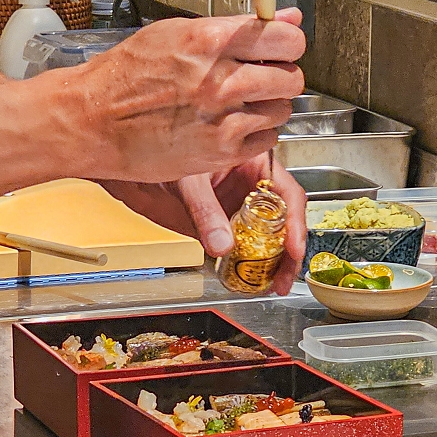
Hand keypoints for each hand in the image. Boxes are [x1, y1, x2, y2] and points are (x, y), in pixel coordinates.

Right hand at [73, 8, 305, 183]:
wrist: (92, 121)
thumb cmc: (125, 76)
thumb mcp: (176, 33)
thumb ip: (236, 28)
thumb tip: (286, 18)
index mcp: (209, 42)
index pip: (285, 38)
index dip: (289, 43)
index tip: (284, 47)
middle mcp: (220, 81)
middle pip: (291, 77)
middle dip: (281, 75)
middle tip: (263, 76)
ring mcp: (222, 120)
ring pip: (282, 110)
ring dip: (268, 106)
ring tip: (241, 103)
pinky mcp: (220, 153)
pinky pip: (266, 140)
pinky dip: (255, 134)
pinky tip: (232, 125)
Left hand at [103, 155, 306, 295]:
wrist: (140, 163)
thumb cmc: (168, 152)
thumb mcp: (189, 180)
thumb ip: (204, 211)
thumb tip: (220, 245)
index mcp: (256, 162)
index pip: (288, 194)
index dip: (296, 224)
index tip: (293, 249)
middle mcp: (254, 186)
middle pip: (285, 221)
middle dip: (289, 253)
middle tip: (284, 279)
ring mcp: (241, 206)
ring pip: (270, 236)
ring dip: (274, 262)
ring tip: (273, 284)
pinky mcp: (227, 222)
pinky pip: (247, 244)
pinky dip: (252, 262)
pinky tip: (251, 277)